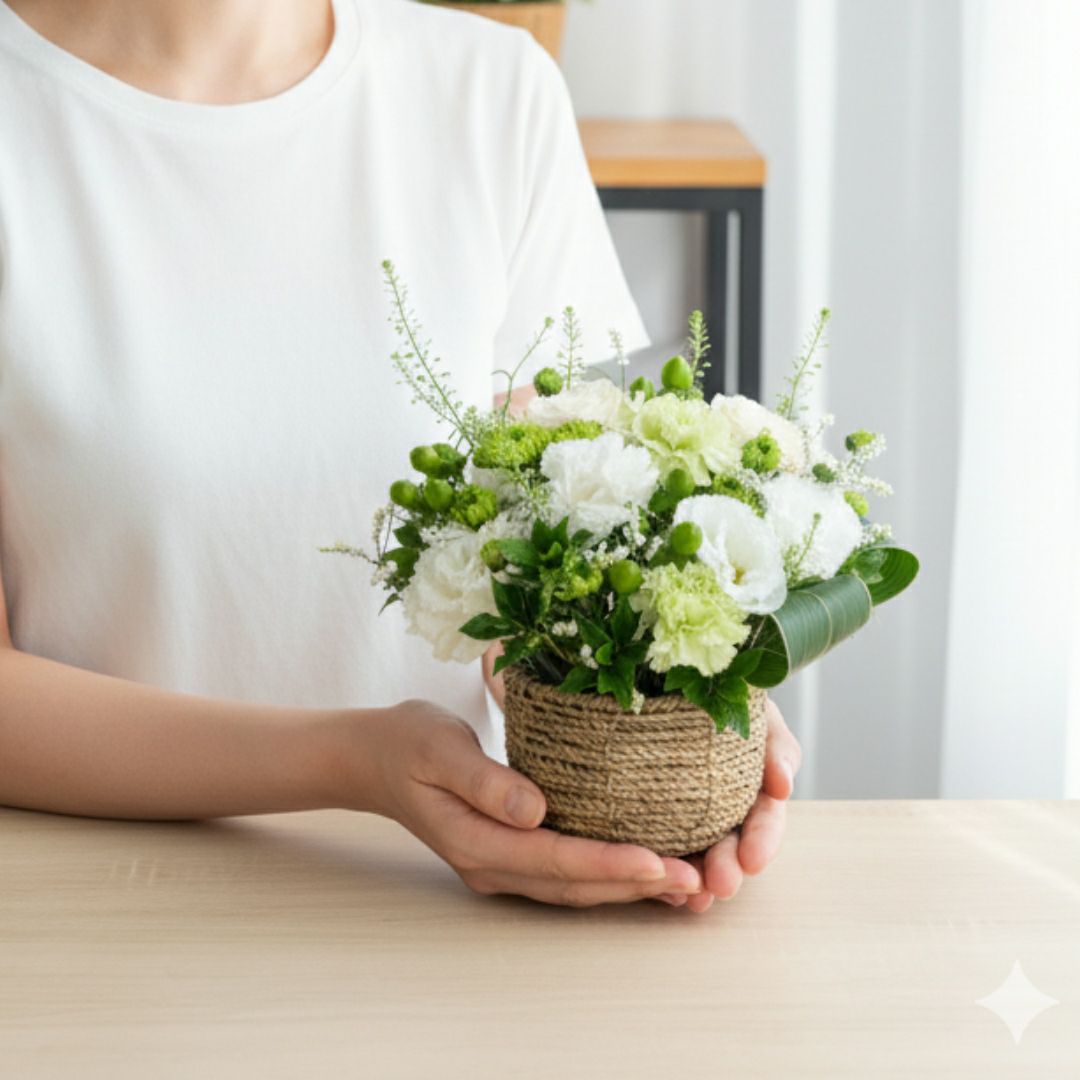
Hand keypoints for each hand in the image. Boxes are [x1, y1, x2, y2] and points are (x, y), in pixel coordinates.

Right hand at [358, 698, 705, 906]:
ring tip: (686, 884)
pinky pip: (567, 873)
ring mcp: (499, 865)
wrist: (374, 759)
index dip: (610, 863)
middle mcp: (491, 864)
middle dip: (636, 885)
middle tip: (696, 880)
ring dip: (629, 888)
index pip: (554, 859)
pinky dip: (608, 875)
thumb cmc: (407, 743)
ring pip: (574, 887)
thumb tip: (534, 811)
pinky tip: (644, 869)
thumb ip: (485, 780)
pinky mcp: (509, 853)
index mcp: (475, 841)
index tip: (660, 861)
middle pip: (574, 884)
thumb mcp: (438, 748)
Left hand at [656, 695, 800, 912]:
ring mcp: (686, 816)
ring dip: (696, 878)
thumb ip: (777, 747)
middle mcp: (723, 809)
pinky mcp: (649, 816)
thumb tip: (782, 785)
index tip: (753, 861)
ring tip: (691, 896)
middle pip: (729, 845)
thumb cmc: (728, 698)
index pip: (764, 819)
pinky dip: (662, 870)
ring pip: (694, 853)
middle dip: (727, 867)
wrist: (675, 682)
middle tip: (721, 884)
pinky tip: (660, 886)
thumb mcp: (761, 717)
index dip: (762, 840)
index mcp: (753, 788)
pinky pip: (657, 845)